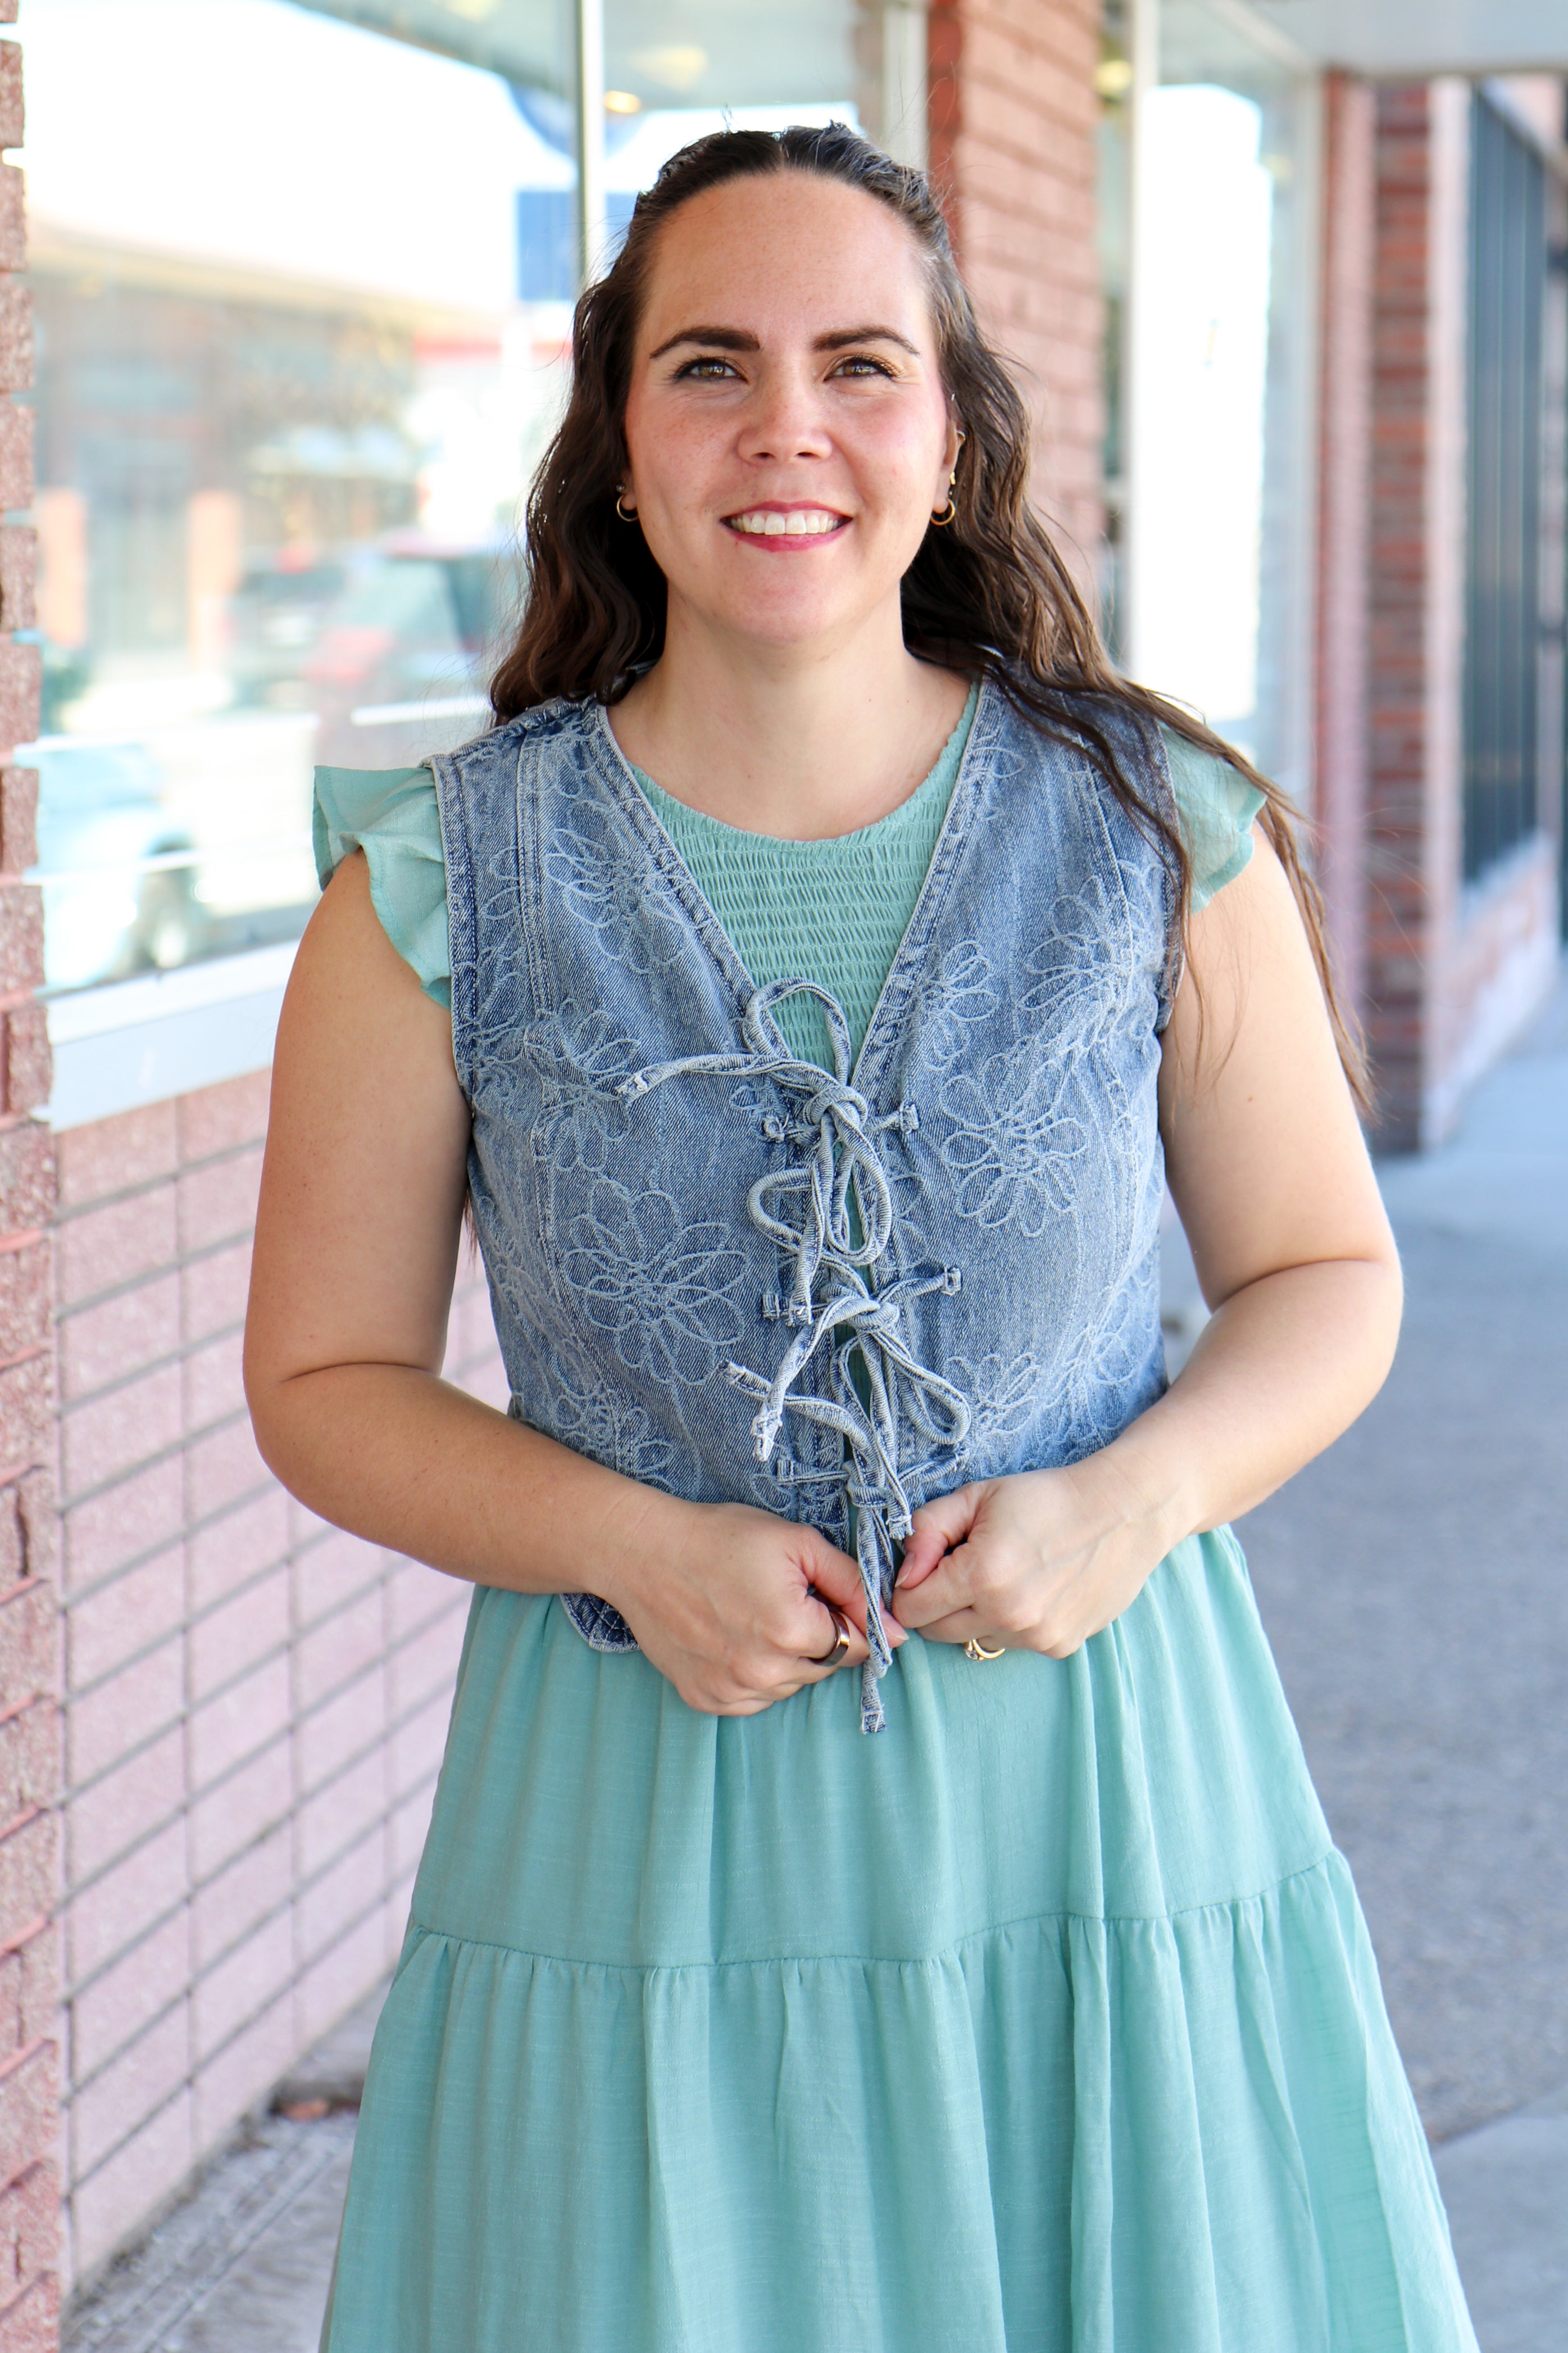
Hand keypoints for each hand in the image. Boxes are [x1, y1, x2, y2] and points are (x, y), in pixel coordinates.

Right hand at [604, 1499, 900, 1714]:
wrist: (643, 1553)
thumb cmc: (720, 1538)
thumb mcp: (796, 1544)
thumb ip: (852, 1583)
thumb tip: (897, 1627)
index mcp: (791, 1630)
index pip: (855, 1645)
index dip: (846, 1617)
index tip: (822, 1597)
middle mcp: (762, 1672)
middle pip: (823, 1668)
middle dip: (817, 1636)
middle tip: (781, 1597)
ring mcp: (730, 1691)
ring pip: (789, 1686)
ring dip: (786, 1658)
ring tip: (753, 1614)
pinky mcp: (705, 1699)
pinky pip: (753, 1699)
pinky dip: (754, 1675)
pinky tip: (734, 1637)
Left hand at [890, 1454, 1171, 1656]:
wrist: (1123, 1512)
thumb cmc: (1046, 1498)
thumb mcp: (977, 1496)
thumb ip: (926, 1530)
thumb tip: (904, 1573)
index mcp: (981, 1575)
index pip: (910, 1608)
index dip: (912, 1584)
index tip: (931, 1563)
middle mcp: (1007, 1615)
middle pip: (935, 1632)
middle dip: (937, 1602)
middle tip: (966, 1566)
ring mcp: (1035, 1636)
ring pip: (972, 1639)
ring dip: (975, 1614)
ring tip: (1007, 1574)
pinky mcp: (1058, 1646)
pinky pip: (1011, 1644)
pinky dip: (1011, 1622)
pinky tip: (1035, 1588)